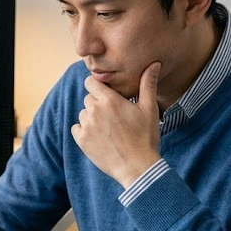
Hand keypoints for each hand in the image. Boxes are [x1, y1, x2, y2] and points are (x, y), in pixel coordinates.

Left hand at [71, 62, 162, 186]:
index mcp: (109, 100)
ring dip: (92, 119)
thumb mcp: (149, 109)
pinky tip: (100, 138)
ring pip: (83, 114)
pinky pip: (76, 129)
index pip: (90, 82)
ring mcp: (86, 126)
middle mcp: (94, 110)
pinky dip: (84, 132)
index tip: (106, 94)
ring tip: (109, 130)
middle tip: (114, 117)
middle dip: (98, 104)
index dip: (97, 86)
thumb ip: (148, 84)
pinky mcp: (81, 141)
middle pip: (88, 99)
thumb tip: (154, 63)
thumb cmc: (145, 137)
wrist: (137, 167)